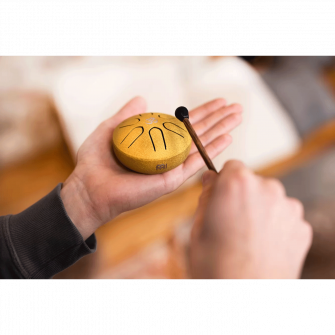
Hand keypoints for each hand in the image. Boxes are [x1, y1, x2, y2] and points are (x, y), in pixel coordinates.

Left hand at [61, 97, 242, 239]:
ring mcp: (171, 167)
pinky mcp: (171, 179)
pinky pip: (195, 162)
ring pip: (202, 144)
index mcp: (155, 142)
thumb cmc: (96, 162)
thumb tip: (142, 98)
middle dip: (219, 119)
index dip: (202, 112)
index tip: (219, 102)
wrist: (90, 187)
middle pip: (198, 132)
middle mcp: (167, 154)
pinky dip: (211, 149)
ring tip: (238, 116)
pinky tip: (226, 138)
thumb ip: (128, 114)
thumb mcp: (111, 129)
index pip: (184, 124)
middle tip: (238, 107)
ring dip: (221, 129)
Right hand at [191, 160, 312, 279]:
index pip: (232, 166)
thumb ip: (206, 195)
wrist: (243, 294)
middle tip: (230, 222)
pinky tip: (262, 245)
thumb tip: (210, 178)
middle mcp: (268, 189)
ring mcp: (289, 208)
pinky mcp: (302, 227)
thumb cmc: (217, 266)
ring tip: (247, 237)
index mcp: (238, 184)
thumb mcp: (198, 226)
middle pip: (252, 182)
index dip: (223, 181)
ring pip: (269, 199)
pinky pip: (284, 217)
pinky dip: (275, 226)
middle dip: (242, 196)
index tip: (220, 196)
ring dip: (260, 210)